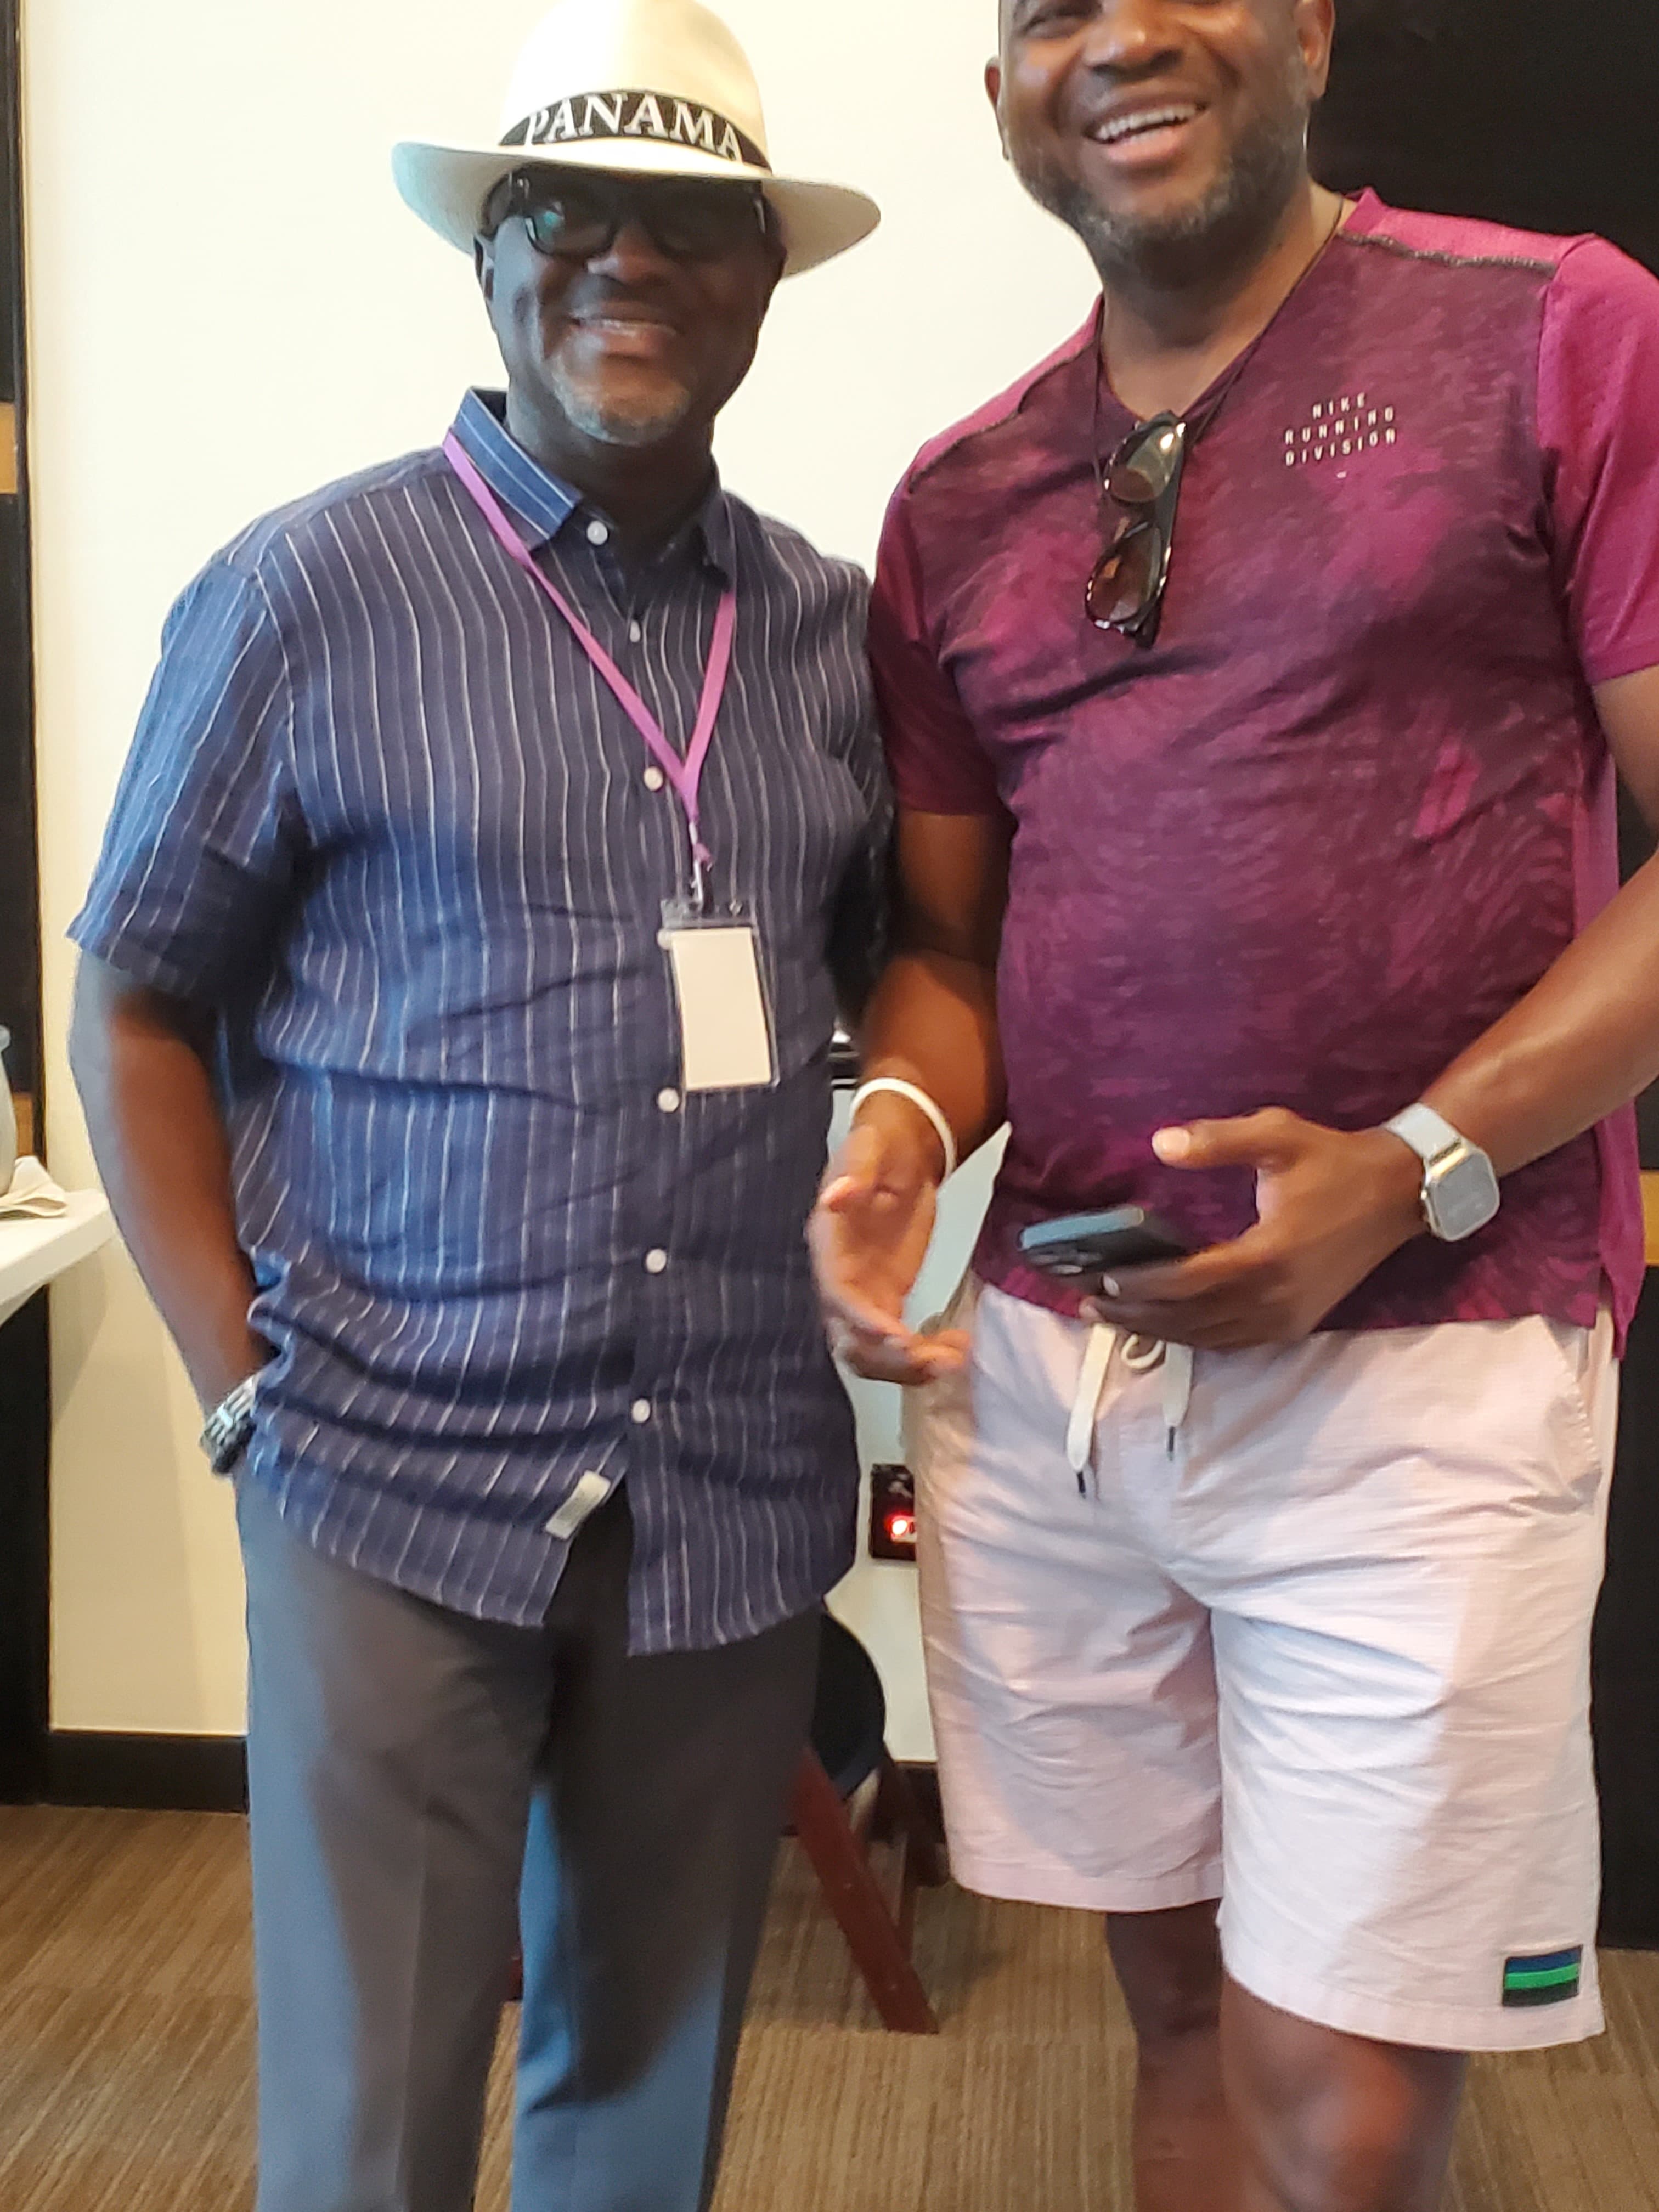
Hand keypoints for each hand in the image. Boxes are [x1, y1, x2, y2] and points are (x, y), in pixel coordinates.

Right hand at [810, 1101, 969, 1384]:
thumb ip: (855, 1173)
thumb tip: (835, 1197)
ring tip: (955, 1359)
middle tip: (938, 1361)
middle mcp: (840, 1280)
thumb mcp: (870, 1147)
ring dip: (910, 1367)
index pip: (837, 1295)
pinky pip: (899, 1344)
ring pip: (874, 1353)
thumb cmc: (882, 1145)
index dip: (862, 1320)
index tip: (898, 1337)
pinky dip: (925, 1355)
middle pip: (851, 1340)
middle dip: (890, 1359)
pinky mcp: (888, 1299)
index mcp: (829, 1245)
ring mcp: (864, 1295)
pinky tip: (958, 1347)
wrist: (900, 1153)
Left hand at [1082, 1110, 1425, 1350]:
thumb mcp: (1277, 1136)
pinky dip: (1196, 1337)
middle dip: (1136, 1314)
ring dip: (1160, 1331)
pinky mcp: (1297, 1323)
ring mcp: (1288, 1316)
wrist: (1398, 1192)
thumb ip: (1217, 1140)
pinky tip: (1166, 1327)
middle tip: (1088, 1302)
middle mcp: (1276, 1297)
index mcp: (1267, 1255)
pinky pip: (1235, 1341)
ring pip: (1211, 1337)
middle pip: (1192, 1318)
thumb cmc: (1334, 1160)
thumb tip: (1159, 1143)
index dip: (1142, 1285)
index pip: (1188, 1281)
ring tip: (1114, 1317)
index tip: (1100, 1278)